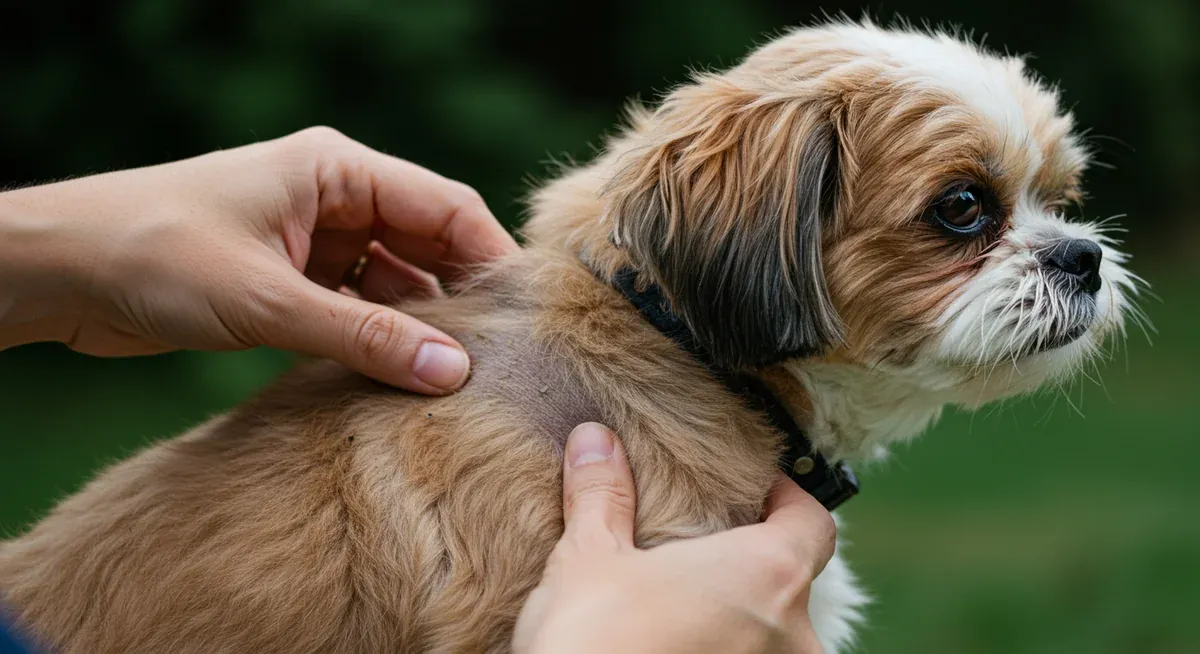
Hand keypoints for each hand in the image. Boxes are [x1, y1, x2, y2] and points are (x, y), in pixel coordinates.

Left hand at [0, 127, 516, 392]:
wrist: (58, 271)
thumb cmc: (154, 252)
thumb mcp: (268, 300)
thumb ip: (365, 338)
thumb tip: (454, 372)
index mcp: (338, 169)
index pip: (446, 206)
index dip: (492, 259)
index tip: (528, 319)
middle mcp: (335, 198)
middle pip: (428, 244)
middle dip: (461, 298)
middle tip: (499, 359)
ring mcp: (315, 239)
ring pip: (395, 282)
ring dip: (419, 326)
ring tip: (455, 380)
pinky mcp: (292, 279)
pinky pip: (358, 308)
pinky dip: (379, 339)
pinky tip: (400, 377)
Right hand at [514, 423, 834, 653]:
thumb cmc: (593, 641)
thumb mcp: (588, 557)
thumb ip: (603, 494)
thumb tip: (594, 439)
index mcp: (768, 575)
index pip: (814, 523)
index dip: (789, 500)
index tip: (756, 492)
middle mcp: (792, 636)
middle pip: (794, 582)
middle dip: (752, 565)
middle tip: (702, 551)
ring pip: (774, 637)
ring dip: (741, 620)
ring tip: (685, 608)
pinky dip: (730, 652)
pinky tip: (682, 647)